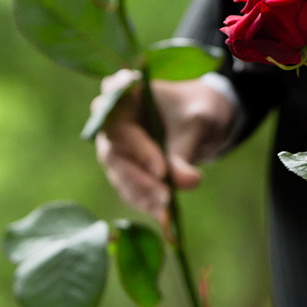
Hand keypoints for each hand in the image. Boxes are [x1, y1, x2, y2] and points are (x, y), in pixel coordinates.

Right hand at [93, 69, 236, 220]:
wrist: (197, 122)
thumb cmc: (194, 111)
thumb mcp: (196, 124)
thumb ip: (186, 149)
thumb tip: (187, 181)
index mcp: (124, 91)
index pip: (113, 106)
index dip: (131, 134)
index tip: (159, 165)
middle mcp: (109, 118)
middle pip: (113, 149)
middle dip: (139, 175)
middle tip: (166, 194)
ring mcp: (111, 145)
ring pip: (117, 172)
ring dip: (141, 192)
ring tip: (167, 206)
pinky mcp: (120, 168)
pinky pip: (126, 187)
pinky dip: (143, 201)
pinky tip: (162, 214)